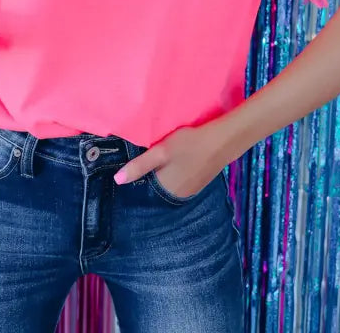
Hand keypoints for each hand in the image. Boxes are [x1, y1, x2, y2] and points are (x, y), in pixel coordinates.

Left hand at [114, 123, 229, 198]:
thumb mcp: (161, 152)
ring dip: (163, 176)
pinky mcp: (197, 185)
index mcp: (165, 190)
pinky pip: (179, 183)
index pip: (144, 190)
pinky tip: (176, 163)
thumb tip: (117, 181)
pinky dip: (174, 175)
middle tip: (148, 160)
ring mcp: (189, 192)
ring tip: (161, 160)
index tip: (134, 167)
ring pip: (168, 186)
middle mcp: (176, 197)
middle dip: (150, 178)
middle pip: (156, 189)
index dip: (138, 178)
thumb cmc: (189, 144)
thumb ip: (139, 166)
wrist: (222, 142)